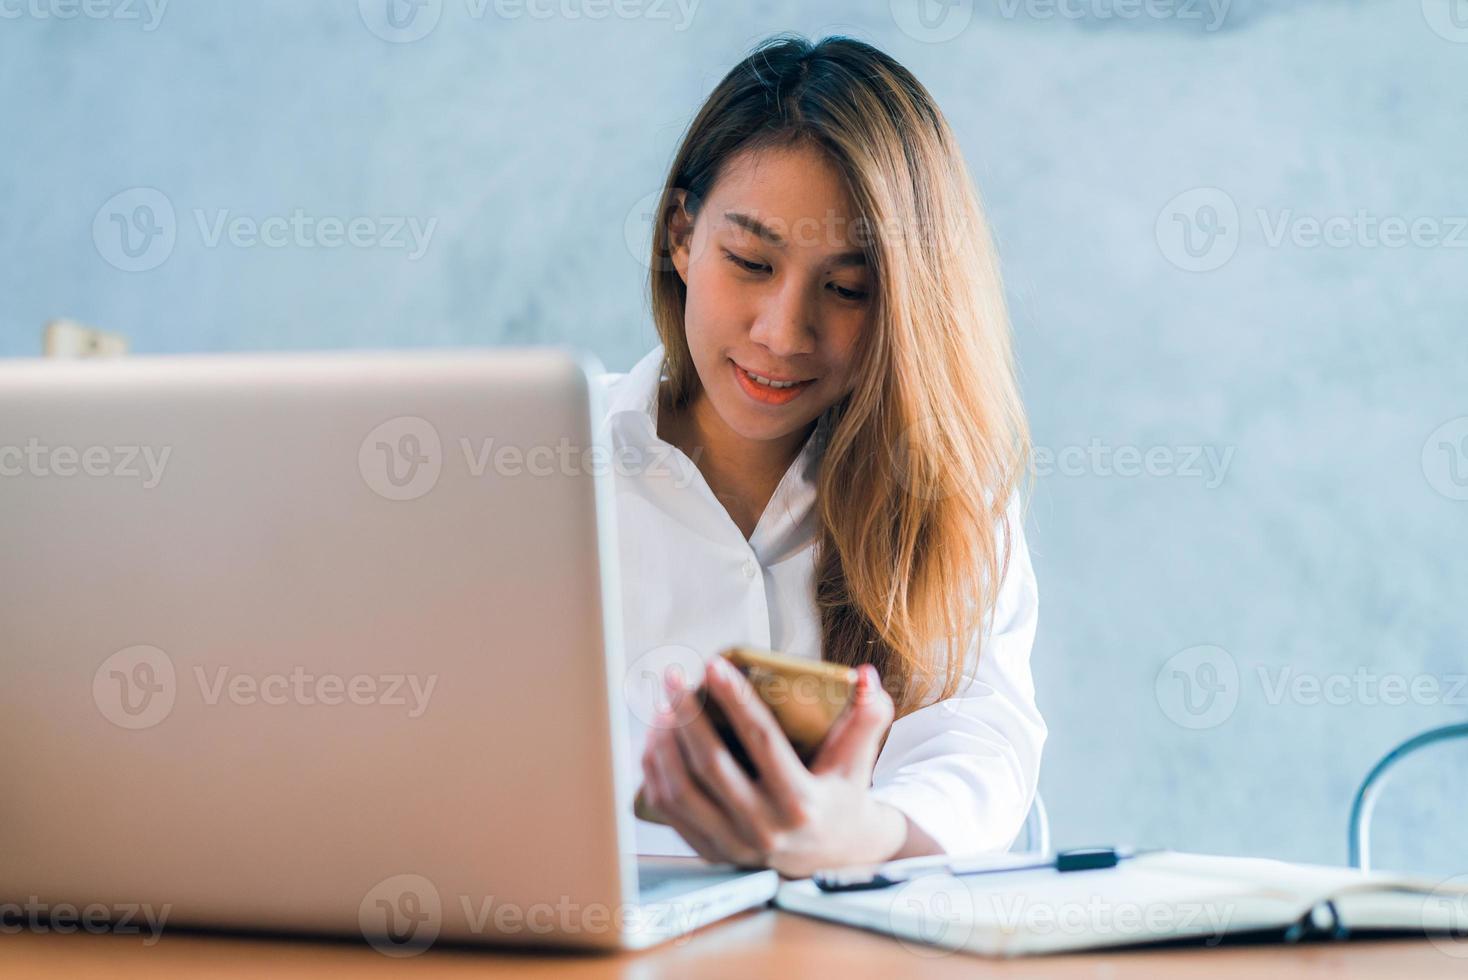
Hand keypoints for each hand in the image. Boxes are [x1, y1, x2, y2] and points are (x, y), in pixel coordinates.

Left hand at [639, 656, 909, 877]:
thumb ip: (869, 717)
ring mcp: (733, 844)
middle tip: (674, 676)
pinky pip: (669, 809)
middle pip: (712, 764)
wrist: (831, 855)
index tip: (714, 664)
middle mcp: (764, 828)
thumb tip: (865, 674)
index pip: (762, 740)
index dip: (736, 699)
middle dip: (686, 714)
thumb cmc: (842, 793)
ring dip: (664, 743)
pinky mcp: (711, 852)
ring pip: (681, 789)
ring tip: (661, 705)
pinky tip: (656, 739)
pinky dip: (656, 771)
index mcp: (801, 802)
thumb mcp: (860, 760)